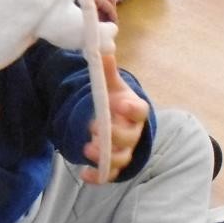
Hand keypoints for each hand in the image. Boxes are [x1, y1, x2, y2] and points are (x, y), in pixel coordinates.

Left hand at [81, 55, 148, 183]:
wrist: (118, 122)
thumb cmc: (117, 102)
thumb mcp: (112, 86)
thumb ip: (107, 70)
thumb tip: (102, 46)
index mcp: (134, 111)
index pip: (140, 111)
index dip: (132, 109)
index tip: (120, 104)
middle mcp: (132, 133)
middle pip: (129, 137)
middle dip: (113, 134)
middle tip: (94, 127)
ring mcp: (124, 150)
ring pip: (121, 158)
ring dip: (106, 157)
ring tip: (87, 149)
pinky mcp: (113, 165)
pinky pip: (109, 175)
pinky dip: (98, 177)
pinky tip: (83, 173)